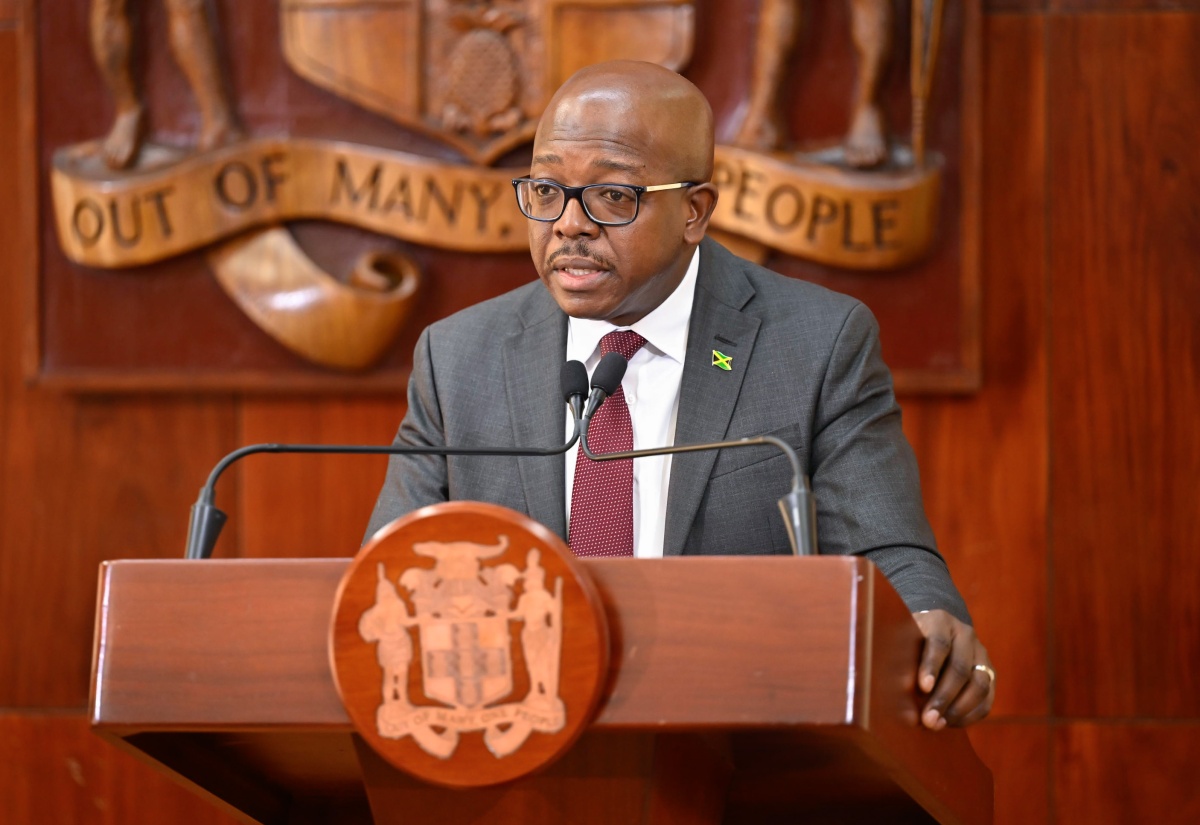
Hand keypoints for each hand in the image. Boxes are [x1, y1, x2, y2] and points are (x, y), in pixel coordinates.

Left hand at [912, 609, 993, 729]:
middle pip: (960, 668)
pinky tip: (950, 723)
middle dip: (944, 697)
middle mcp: (965, 635)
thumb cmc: (909, 638)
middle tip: (928, 719)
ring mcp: (981, 653)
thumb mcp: (902, 638)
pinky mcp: (989, 672)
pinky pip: (987, 698)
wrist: (935, 627)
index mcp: (940, 621)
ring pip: (979, 685)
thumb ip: (900, 658)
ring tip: (938, 725)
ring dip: (958, 709)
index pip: (939, 643)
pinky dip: (970, 714)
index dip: (931, 665)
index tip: (923, 687)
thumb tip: (895, 692)